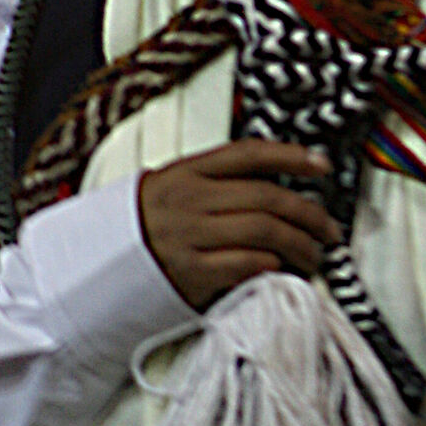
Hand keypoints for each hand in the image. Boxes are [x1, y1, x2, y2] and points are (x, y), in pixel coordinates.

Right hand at [138, 141, 341, 309]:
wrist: (97, 262)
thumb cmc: (142, 224)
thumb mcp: (173, 186)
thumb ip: (218, 181)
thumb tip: (275, 185)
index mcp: (189, 172)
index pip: (249, 154)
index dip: (291, 156)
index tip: (321, 165)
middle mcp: (192, 200)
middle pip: (268, 197)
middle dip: (309, 214)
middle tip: (328, 230)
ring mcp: (190, 235)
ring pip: (263, 231)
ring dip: (299, 245)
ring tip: (313, 256)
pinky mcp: (189, 271)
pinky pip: (241, 264)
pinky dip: (269, 265)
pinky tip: (281, 269)